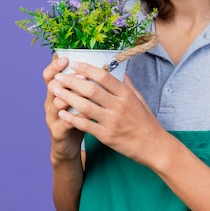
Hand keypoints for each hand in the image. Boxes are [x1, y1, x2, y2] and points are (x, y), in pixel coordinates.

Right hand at [43, 57, 84, 163]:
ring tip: (84, 93)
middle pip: (52, 86)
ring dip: (70, 97)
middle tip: (81, 75)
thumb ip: (85, 84)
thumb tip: (100, 66)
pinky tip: (86, 115)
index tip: (66, 58)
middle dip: (67, 79)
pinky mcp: (57, 132)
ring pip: (57, 104)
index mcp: (55, 92)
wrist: (68, 145)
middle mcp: (50, 102)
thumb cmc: (77, 118)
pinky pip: (64, 123)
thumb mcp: (79, 99)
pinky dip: (75, 118)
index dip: (55, 66)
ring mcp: (52, 117)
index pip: (49, 74)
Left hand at [52, 61, 167, 165]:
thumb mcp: (139, 99)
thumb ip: (127, 85)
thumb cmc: (146, 122)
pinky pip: (85, 125)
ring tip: (56, 91)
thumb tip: (119, 72)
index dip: (87, 69)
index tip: (74, 64)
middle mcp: (119, 106)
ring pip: (85, 106)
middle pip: (91, 89)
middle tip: (58, 77)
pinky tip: (62, 114)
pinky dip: (72, 119)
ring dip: (68, 97)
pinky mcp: (107, 136)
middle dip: (72, 81)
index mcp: (126, 94)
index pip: (104, 76)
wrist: (153, 146)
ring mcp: (112, 121)